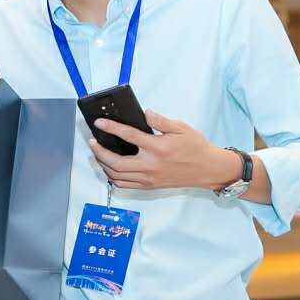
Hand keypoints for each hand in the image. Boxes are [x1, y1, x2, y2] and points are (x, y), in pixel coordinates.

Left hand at [87, 110, 237, 191]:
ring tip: (98, 154)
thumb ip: (161, 121)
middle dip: (100, 152)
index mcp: (158, 147)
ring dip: (103, 165)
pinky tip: (110, 169)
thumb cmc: (196, 147)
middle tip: (92, 142)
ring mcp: (149, 178)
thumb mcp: (182, 128)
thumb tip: (146, 113)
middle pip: (116, 162)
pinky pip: (125, 185)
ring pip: (118, 175)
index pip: (129, 136)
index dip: (111, 128)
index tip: (99, 123)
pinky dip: (113, 178)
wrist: (207, 169)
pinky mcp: (149, 186)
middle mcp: (151, 165)